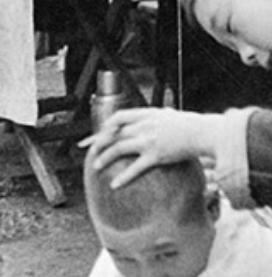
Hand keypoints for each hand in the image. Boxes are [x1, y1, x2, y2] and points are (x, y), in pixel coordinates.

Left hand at [79, 108, 217, 188]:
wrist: (204, 133)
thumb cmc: (191, 125)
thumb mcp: (171, 115)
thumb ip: (160, 114)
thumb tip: (161, 110)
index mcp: (146, 114)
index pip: (118, 117)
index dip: (105, 126)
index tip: (98, 134)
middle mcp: (144, 126)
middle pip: (113, 133)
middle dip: (98, 142)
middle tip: (89, 150)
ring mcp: (148, 140)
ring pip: (118, 148)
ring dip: (104, 158)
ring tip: (96, 166)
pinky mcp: (155, 155)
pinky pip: (134, 168)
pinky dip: (123, 177)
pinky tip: (114, 184)